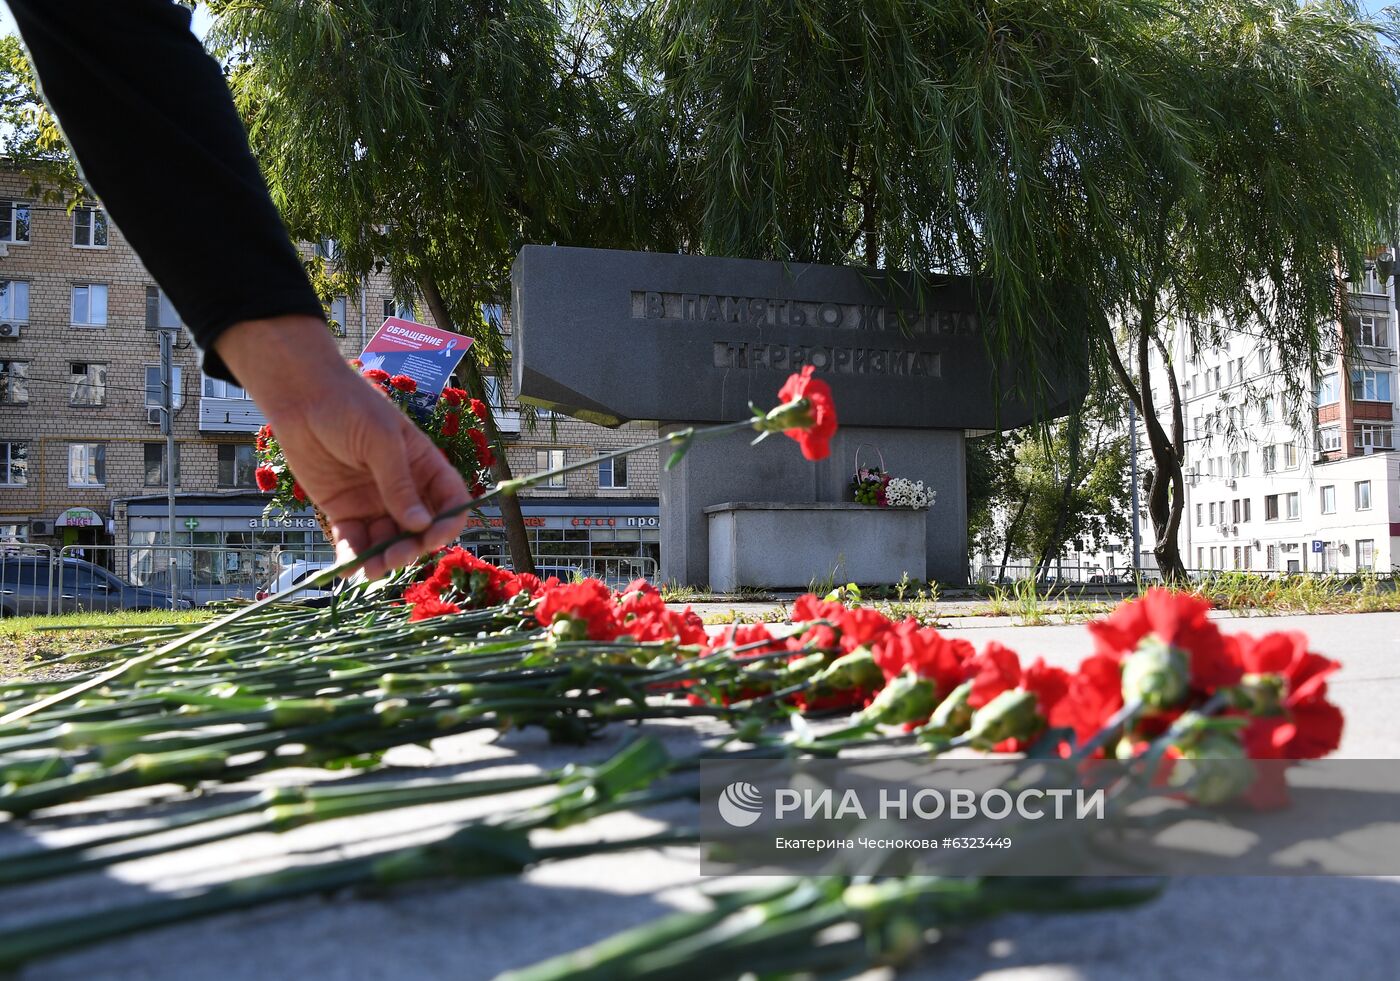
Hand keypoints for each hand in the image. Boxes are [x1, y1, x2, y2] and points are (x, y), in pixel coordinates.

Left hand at [216, 316, 470, 578]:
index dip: (447, 523)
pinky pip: (353, 541)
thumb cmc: (349, 406)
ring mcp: (374, 503)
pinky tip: (349, 568)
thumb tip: (421, 524)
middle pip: (419, 530)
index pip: (449, 502)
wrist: (301, 397)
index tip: (433, 537)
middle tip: (395, 557)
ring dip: (384, 559)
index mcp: (424, 466)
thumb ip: (399, 483)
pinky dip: (353, 557)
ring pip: (388, 541)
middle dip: (411, 548)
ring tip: (372, 570)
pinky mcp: (343, 511)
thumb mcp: (381, 441)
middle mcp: (403, 489)